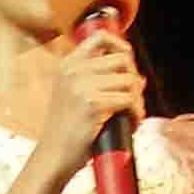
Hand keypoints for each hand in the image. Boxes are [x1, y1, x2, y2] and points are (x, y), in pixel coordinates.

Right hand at [39, 24, 144, 176]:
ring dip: (138, 99)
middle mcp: (74, 70)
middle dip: (134, 78)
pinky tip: (132, 123)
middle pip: (122, 59)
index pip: (100, 37)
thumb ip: (100, 81)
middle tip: (134, 98)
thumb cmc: (67, 130)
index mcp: (68, 65)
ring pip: (130, 80)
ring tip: (133, 114)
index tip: (129, 61)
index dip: (120, 45)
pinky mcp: (92, 104)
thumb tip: (139, 78)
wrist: (53, 156)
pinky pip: (129, 100)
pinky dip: (136, 113)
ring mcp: (82, 86)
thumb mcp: (75, 97)